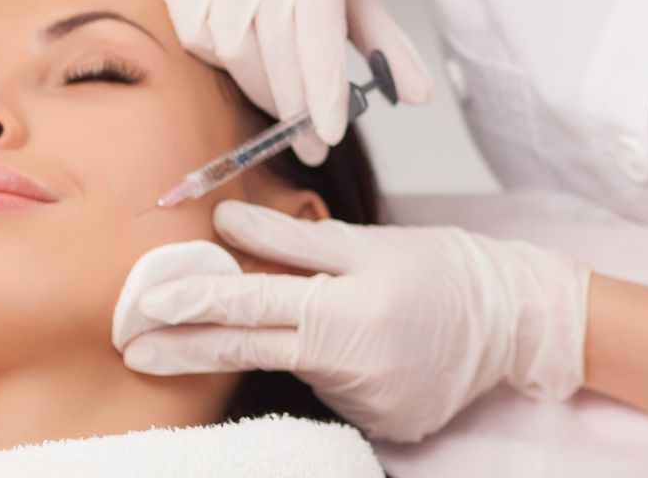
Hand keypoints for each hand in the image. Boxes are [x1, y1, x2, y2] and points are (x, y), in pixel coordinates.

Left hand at [116, 201, 591, 442]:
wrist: (514, 320)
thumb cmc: (443, 268)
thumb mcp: (369, 242)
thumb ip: (294, 240)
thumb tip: (228, 222)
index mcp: (346, 313)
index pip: (251, 307)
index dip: (194, 305)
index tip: (146, 305)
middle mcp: (350, 368)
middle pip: (249, 351)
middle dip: (185, 348)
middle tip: (133, 346)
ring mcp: (363, 405)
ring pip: (295, 366)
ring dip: (283, 344)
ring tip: (339, 314)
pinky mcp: (379, 425)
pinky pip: (331, 388)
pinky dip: (330, 364)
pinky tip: (367, 345)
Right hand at [128, 0, 431, 161]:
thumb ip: (382, 38)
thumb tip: (421, 94)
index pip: (319, 25)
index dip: (324, 84)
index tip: (331, 133)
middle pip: (277, 46)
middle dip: (296, 106)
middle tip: (313, 145)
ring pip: (236, 51)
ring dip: (262, 89)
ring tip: (283, 103)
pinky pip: (201, 41)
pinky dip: (226, 63)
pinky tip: (243, 55)